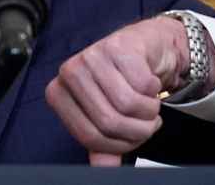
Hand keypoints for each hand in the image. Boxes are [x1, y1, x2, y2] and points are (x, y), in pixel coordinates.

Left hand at [44, 15, 214, 165]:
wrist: (142, 47)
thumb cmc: (120, 82)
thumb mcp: (106, 114)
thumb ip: (102, 144)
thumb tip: (103, 168)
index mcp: (59, 93)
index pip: (89, 136)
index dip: (119, 144)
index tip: (132, 137)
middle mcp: (69, 72)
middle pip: (109, 122)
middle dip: (139, 130)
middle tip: (148, 122)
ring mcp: (92, 55)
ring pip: (128, 104)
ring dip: (150, 111)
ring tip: (149, 103)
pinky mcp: (117, 45)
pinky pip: (144, 84)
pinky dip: (155, 89)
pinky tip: (150, 81)